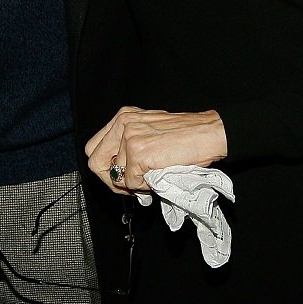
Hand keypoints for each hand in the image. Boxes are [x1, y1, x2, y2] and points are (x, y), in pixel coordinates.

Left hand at [85, 106, 226, 192]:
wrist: (208, 134)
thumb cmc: (184, 135)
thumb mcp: (149, 130)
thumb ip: (128, 145)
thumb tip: (117, 173)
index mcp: (123, 117)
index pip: (94, 148)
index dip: (105, 167)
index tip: (121, 176)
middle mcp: (122, 123)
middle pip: (95, 162)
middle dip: (111, 179)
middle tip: (130, 185)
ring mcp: (129, 137)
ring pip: (116, 176)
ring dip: (133, 183)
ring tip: (152, 175)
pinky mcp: (138, 152)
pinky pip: (131, 182)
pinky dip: (144, 186)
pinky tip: (158, 175)